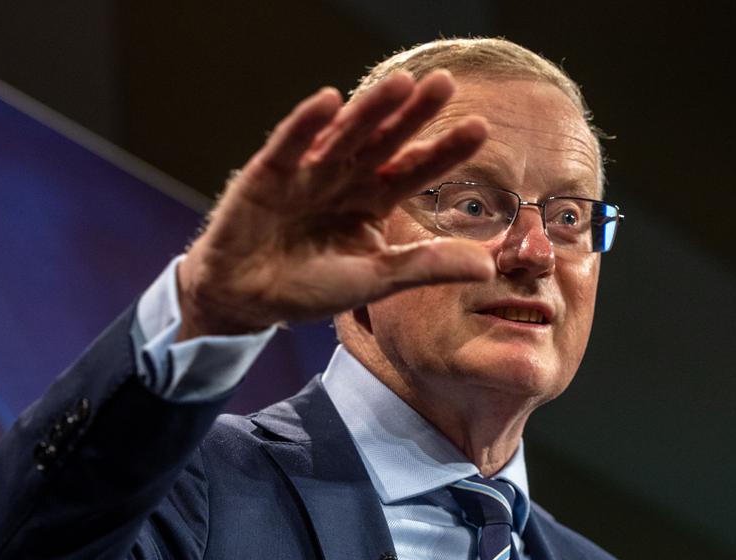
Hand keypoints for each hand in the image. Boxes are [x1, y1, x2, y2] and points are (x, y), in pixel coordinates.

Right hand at [176, 70, 493, 339]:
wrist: (246, 300)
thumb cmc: (310, 287)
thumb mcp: (376, 280)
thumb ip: (427, 267)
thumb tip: (489, 267)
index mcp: (374, 199)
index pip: (417, 169)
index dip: (446, 150)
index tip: (480, 128)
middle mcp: (346, 177)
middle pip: (386, 140)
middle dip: (414, 113)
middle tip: (444, 83)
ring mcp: (308, 171)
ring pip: (345, 134)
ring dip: (370, 108)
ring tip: (400, 83)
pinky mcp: (269, 173)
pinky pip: (291, 144)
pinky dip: (307, 123)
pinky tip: (328, 101)